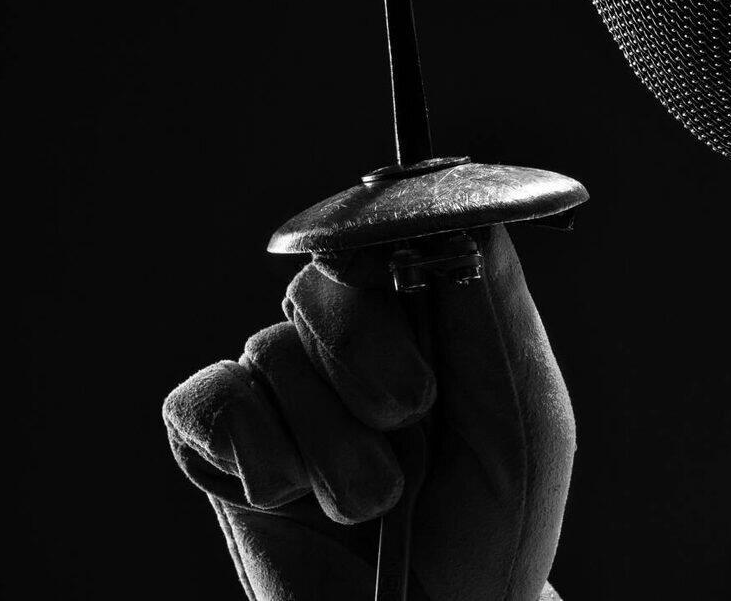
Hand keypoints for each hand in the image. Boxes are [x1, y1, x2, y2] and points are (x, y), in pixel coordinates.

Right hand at [162, 225, 574, 600]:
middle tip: (409, 415)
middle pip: (317, 282)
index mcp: (413, 320)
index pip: (376, 241)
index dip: (385, 263)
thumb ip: (493, 309)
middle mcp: (337, 347)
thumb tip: (472, 208)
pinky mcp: (215, 446)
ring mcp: (275, 393)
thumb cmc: (491, 524)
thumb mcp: (522, 413)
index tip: (415, 297)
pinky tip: (290, 497)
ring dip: (332, 441)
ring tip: (376, 502)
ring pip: (270, 351)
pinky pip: (208, 401)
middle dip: (366, 354)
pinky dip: (259, 452)